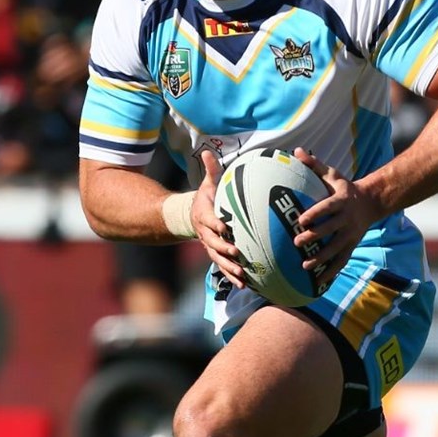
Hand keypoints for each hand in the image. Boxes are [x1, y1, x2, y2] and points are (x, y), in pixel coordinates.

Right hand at [191, 150, 246, 288]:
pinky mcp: (216, 256)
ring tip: (242, 276)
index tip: (226, 227)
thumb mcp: (206, 184)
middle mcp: (207, 235)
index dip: (217, 225)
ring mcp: (211, 247)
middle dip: (225, 250)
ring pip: (219, 260)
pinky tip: (246, 285)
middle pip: (214, 244)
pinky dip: (233, 277)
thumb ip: (210, 170)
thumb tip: (208, 151)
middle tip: (237, 253)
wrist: (191, 217)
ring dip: (230, 269)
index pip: (210, 221)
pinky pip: (224, 268)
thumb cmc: (205, 198)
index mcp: (205, 216)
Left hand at [292, 147, 378, 287]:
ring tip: (305, 266)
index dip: (316, 213)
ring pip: (336, 249)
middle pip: (330, 230)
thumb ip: (314, 165)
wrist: (371, 202)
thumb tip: (296, 151)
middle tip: (297, 242)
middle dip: (314, 237)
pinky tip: (319, 281)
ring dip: (322, 259)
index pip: (327, 208)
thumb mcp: (333, 174)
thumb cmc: (345, 187)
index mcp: (341, 201)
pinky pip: (342, 261)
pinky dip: (332, 272)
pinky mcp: (352, 245)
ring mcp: (351, 234)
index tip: (301, 219)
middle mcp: (347, 219)